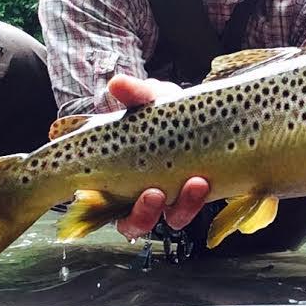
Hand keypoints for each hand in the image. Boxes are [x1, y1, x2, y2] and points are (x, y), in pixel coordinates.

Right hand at [107, 74, 210, 239]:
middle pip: (135, 221)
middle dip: (144, 213)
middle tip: (155, 194)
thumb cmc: (166, 110)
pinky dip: (201, 198)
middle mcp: (141, 195)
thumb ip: (136, 94)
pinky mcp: (199, 197)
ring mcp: (172, 198)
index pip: (99, 204)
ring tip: (196, 183)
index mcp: (120, 177)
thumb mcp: (152, 99)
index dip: (96, 208)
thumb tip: (116, 84)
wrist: (202, 112)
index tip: (99, 192)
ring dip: (183, 206)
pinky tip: (209, 181)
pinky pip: (199, 207)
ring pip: (171, 218)